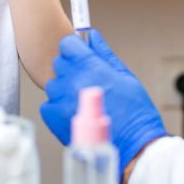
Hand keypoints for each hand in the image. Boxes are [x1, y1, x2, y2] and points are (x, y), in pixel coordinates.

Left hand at [41, 29, 167, 182]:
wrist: (133, 147)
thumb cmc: (135, 113)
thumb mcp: (125, 76)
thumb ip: (104, 54)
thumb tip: (92, 36)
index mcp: (92, 68)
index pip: (67, 44)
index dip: (74, 48)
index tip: (79, 54)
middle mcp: (73, 82)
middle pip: (59, 63)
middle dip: (70, 68)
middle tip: (85, 80)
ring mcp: (62, 101)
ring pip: (53, 84)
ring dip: (63, 89)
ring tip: (81, 100)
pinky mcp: (55, 119)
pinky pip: (48, 104)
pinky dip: (57, 107)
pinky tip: (74, 112)